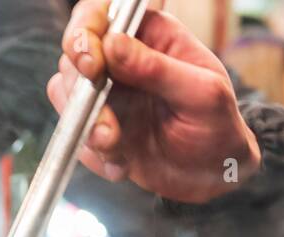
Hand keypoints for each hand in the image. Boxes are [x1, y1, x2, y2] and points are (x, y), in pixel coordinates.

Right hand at [49, 0, 260, 202]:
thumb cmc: (218, 127)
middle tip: (107, 128)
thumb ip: (157, 69)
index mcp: (151, 36)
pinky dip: (92, 154)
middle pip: (73, 55)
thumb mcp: (202, 94)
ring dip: (87, 127)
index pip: (101, 13)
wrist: (211, 175)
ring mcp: (107, 93)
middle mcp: (122, 59)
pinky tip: (122, 164)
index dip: (85, 32)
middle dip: (81, 92)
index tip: (90, 65)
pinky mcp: (97, 125)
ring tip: (117, 148)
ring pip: (65, 94)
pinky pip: (74, 132)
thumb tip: (112, 45)